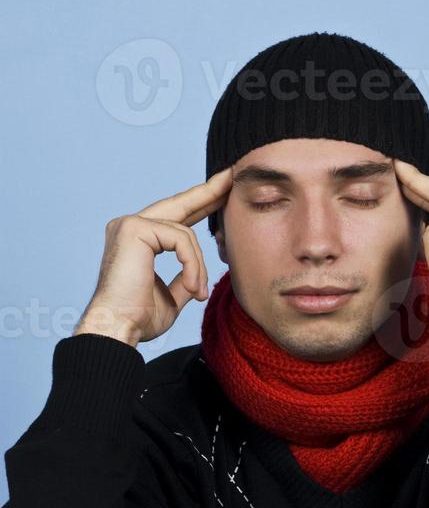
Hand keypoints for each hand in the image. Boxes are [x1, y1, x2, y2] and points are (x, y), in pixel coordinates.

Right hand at [75, 168, 232, 345]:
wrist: (118, 329)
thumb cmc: (138, 318)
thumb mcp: (171, 297)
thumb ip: (184, 279)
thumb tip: (198, 278)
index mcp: (137, 239)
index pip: (175, 217)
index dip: (200, 205)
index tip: (223, 193)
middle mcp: (130, 226)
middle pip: (179, 203)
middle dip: (208, 192)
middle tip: (231, 177)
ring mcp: (130, 224)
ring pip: (185, 232)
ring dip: (198, 266)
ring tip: (198, 292)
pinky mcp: (134, 229)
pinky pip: (180, 239)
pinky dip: (192, 265)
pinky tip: (192, 287)